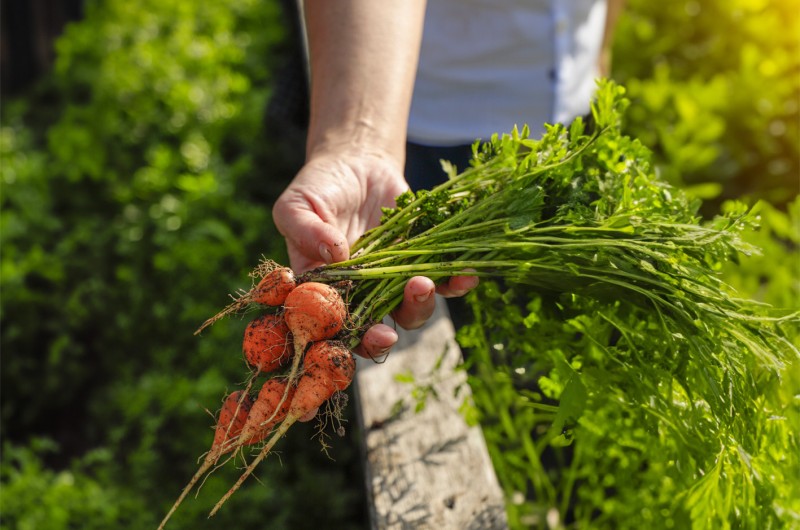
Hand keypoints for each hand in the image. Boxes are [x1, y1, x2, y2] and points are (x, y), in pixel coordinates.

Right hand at [272, 149, 477, 358]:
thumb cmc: (319, 188)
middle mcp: (360, 294)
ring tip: (423, 283)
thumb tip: (335, 253)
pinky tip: (466, 274)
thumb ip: (306, 231)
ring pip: (410, 311)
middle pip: (373, 330)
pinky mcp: (421, 261)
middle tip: (388, 332)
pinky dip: (457, 282)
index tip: (359, 336)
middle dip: (381, 337)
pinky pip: (443, 280)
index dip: (346, 339)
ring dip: (419, 306)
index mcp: (324, 289)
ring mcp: (393, 280)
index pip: (333, 326)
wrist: (357, 165)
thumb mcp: (297, 205)